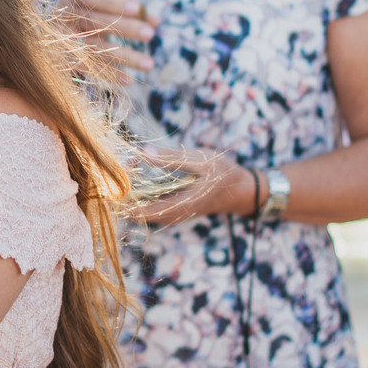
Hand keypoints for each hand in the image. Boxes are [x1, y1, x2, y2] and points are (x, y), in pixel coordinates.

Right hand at [54, 0, 156, 78]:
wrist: (54, 43)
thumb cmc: (87, 20)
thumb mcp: (104, 10)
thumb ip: (129, 12)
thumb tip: (156, 22)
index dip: (112, 2)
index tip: (138, 8)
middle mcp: (61, 18)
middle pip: (95, 22)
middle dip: (125, 28)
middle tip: (150, 34)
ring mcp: (59, 41)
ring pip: (95, 49)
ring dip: (124, 56)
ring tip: (149, 64)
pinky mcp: (61, 63)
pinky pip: (89, 69)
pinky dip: (110, 74)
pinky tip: (129, 80)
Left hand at [137, 147, 256, 225]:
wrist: (241, 190)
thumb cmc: (224, 173)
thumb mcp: (202, 160)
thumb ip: (172, 158)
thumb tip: (143, 152)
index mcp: (181, 205)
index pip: (143, 211)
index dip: (127, 195)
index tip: (126, 170)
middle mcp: (174, 215)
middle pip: (138, 212)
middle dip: (127, 191)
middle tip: (127, 164)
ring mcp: (173, 214)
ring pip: (142, 210)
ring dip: (133, 190)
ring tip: (132, 164)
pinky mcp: (173, 209)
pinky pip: (150, 205)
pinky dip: (141, 190)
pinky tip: (140, 169)